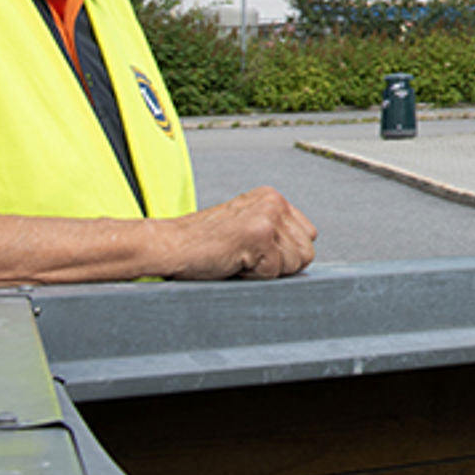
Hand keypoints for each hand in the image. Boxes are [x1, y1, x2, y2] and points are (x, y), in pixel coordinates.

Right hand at [164, 187, 316, 278]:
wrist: (166, 245)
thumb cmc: (200, 244)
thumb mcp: (245, 229)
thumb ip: (274, 234)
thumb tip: (302, 257)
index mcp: (272, 198)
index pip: (308, 237)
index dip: (284, 256)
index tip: (255, 254)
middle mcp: (274, 202)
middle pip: (306, 252)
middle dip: (278, 266)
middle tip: (244, 258)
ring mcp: (268, 216)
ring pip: (294, 264)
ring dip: (265, 271)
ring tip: (237, 259)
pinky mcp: (260, 234)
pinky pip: (273, 273)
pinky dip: (252, 276)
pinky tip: (231, 263)